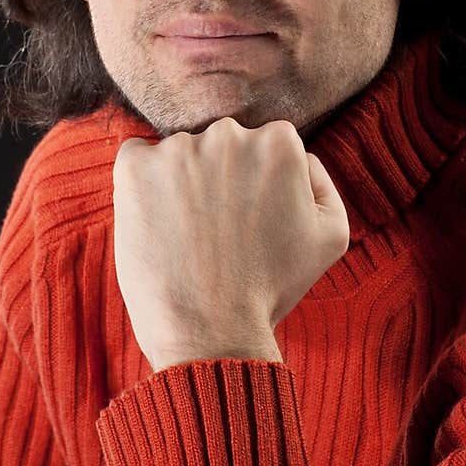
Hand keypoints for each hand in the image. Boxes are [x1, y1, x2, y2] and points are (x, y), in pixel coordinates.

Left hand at [112, 117, 350, 369]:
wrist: (212, 330)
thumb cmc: (271, 288)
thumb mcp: (330, 236)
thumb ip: (322, 182)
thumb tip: (299, 157)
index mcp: (278, 143)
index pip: (266, 144)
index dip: (257, 185)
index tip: (249, 219)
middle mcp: (229, 135)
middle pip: (222, 144)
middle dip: (219, 179)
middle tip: (219, 232)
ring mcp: (178, 149)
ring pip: (180, 155)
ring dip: (181, 184)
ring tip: (187, 238)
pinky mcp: (135, 168)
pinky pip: (136, 158)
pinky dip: (141, 184)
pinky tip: (156, 223)